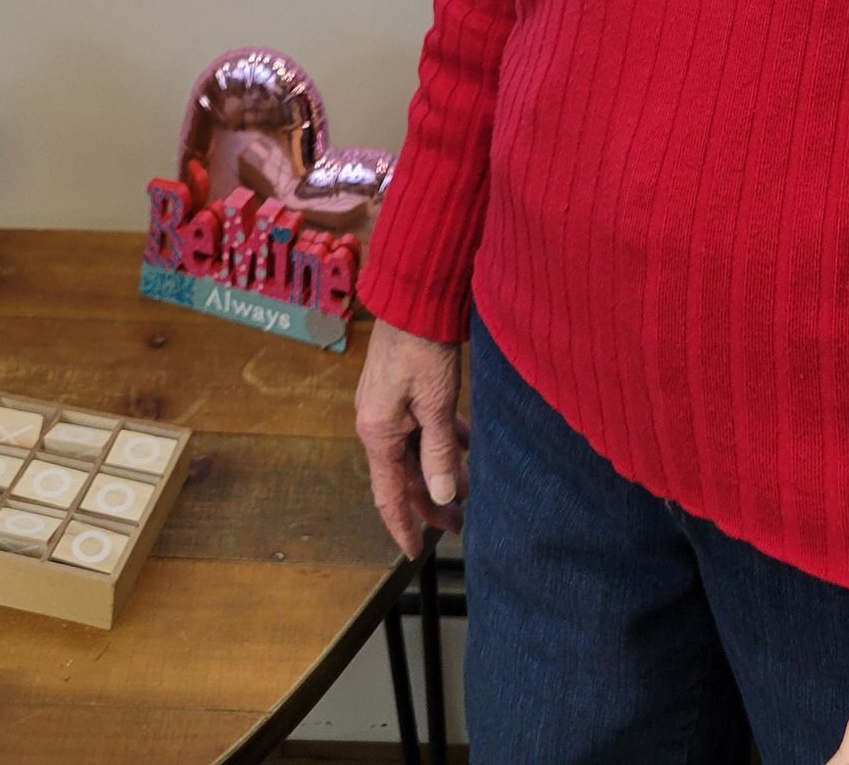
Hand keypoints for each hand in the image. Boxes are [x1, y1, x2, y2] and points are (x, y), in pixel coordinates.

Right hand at [354, 316, 467, 557]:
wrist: (414, 296)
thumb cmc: (422, 348)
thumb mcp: (435, 404)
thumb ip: (439, 451)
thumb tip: (441, 495)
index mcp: (378, 432)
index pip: (388, 494)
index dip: (403, 525)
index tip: (414, 552)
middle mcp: (377, 423)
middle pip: (403, 474)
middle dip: (430, 500)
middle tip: (460, 523)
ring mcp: (387, 405)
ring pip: (414, 451)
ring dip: (440, 470)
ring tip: (471, 488)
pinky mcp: (400, 389)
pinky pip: (420, 426)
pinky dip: (442, 440)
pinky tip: (467, 443)